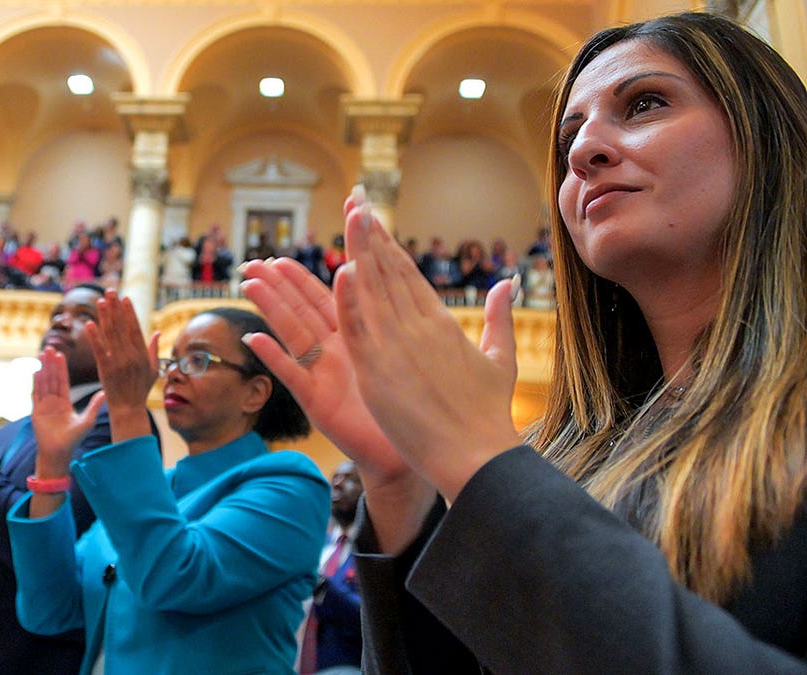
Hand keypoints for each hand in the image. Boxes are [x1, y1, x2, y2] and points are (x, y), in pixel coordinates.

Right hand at [31, 347, 105, 478]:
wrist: (59, 453)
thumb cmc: (74, 439)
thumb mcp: (88, 420)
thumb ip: (95, 405)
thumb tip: (106, 392)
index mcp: (64, 403)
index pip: (62, 381)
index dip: (61, 368)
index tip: (61, 354)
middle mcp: (53, 403)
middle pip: (51, 379)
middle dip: (50, 364)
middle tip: (50, 347)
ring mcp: (43, 406)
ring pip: (43, 383)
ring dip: (42, 369)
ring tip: (42, 354)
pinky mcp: (36, 412)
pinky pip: (36, 394)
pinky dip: (36, 383)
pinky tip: (36, 371)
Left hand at [84, 291, 159, 441]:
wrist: (128, 409)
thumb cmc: (140, 389)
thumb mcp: (152, 369)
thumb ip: (152, 349)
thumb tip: (157, 331)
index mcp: (142, 354)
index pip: (135, 328)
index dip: (129, 312)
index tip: (125, 298)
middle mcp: (131, 356)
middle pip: (122, 327)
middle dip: (115, 308)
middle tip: (110, 291)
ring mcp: (118, 362)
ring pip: (111, 334)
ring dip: (105, 316)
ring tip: (100, 300)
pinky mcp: (106, 369)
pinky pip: (99, 349)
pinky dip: (94, 336)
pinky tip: (89, 323)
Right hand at [240, 256, 409, 484]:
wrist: (402, 455)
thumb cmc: (405, 408)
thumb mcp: (394, 357)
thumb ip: (383, 325)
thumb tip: (387, 288)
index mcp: (353, 339)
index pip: (322, 300)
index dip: (299, 278)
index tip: (278, 257)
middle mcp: (333, 354)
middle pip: (299, 312)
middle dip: (275, 287)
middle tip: (249, 265)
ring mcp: (322, 376)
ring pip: (292, 335)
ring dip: (270, 309)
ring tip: (249, 286)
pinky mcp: (318, 402)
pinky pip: (294, 376)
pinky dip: (274, 357)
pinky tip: (254, 339)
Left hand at [336, 187, 519, 501]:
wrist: (478, 455)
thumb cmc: (488, 413)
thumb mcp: (498, 358)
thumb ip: (498, 316)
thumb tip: (508, 281)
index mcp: (440, 322)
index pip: (406, 273)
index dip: (386, 242)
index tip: (371, 216)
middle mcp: (418, 327)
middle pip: (388, 272)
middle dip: (370, 234)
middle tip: (354, 199)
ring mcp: (398, 348)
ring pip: (373, 292)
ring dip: (359, 253)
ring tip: (348, 217)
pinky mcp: (381, 373)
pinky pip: (359, 332)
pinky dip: (351, 302)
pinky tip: (343, 272)